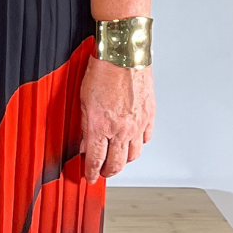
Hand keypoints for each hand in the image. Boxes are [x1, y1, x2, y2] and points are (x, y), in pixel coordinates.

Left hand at [79, 57, 154, 182]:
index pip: (96, 159)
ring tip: (118, 157)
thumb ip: (85, 126)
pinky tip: (133, 142)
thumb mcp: (83, 101)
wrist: (123, 55)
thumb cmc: (102, 71)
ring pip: (133, 154)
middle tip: (103, 172)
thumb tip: (85, 143)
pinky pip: (146, 138)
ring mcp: (137, 124)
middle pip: (117, 163)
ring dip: (125, 160)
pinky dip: (139, 144)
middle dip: (108, 171)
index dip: (92, 172)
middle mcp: (121, 129)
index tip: (91, 177)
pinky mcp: (149, 115)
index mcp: (101, 126)